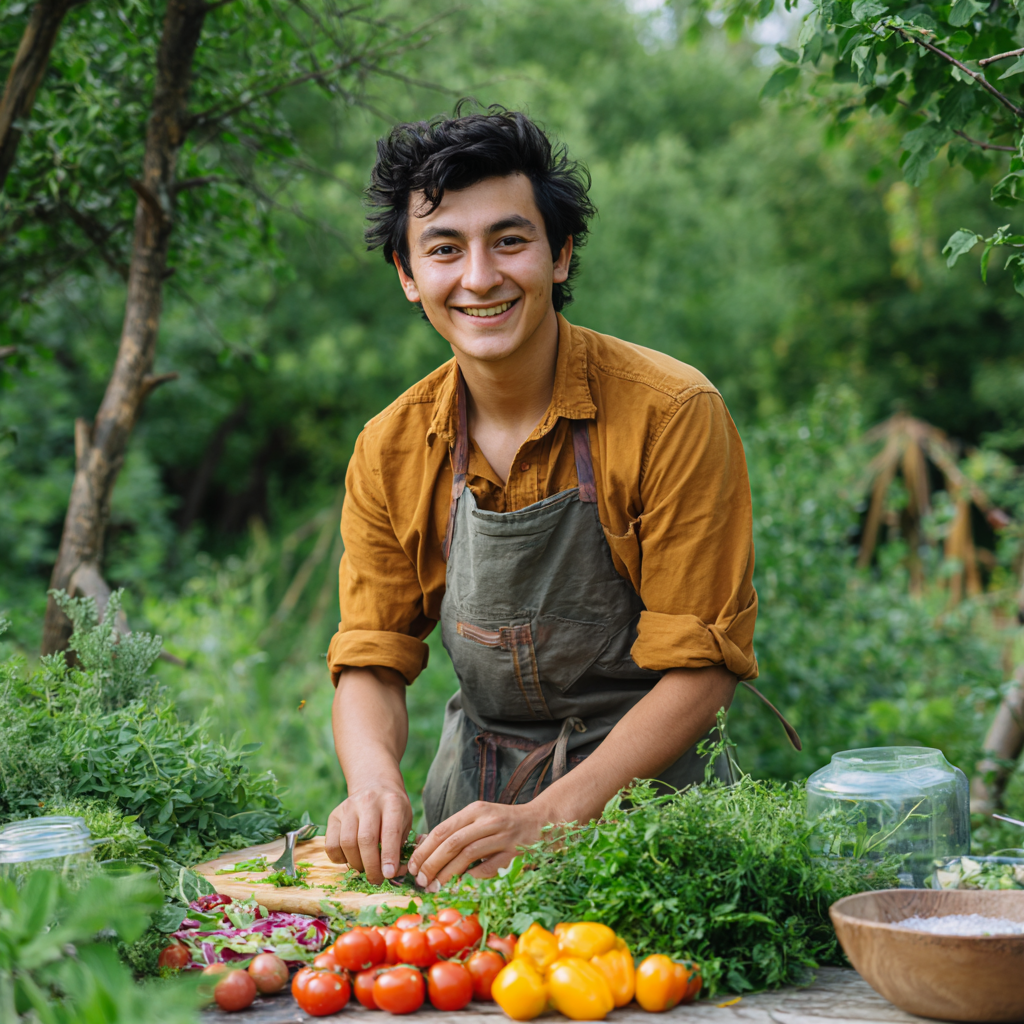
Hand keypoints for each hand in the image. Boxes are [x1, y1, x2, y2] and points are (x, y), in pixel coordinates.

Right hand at [325, 783, 411, 883]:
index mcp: (392, 802)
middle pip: (365, 839)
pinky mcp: (334, 815)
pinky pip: (331, 845)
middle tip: (377, 879)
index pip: (389, 831)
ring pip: (347, 843)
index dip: (389, 855)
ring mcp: (348, 807)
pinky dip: (340, 859)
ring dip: (356, 864)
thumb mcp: (405, 821)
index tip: (389, 874)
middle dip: (371, 866)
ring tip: (365, 869)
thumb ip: (401, 845)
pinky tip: (350, 858)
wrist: (375, 785)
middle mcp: (368, 802)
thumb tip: (391, 873)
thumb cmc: (393, 809)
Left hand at [406, 800, 549, 889]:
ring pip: (467, 856)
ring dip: (447, 874)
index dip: (424, 850)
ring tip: (435, 887)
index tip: (413, 867)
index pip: (443, 830)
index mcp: (476, 810)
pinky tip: (461, 886)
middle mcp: (487, 820)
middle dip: (431, 864)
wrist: (542, 821)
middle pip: (452, 843)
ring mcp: (502, 836)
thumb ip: (456, 830)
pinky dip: (471, 878)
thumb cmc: (505, 823)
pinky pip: (487, 868)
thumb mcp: (480, 819)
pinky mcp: (514, 852)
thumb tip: (424, 846)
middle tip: (420, 881)